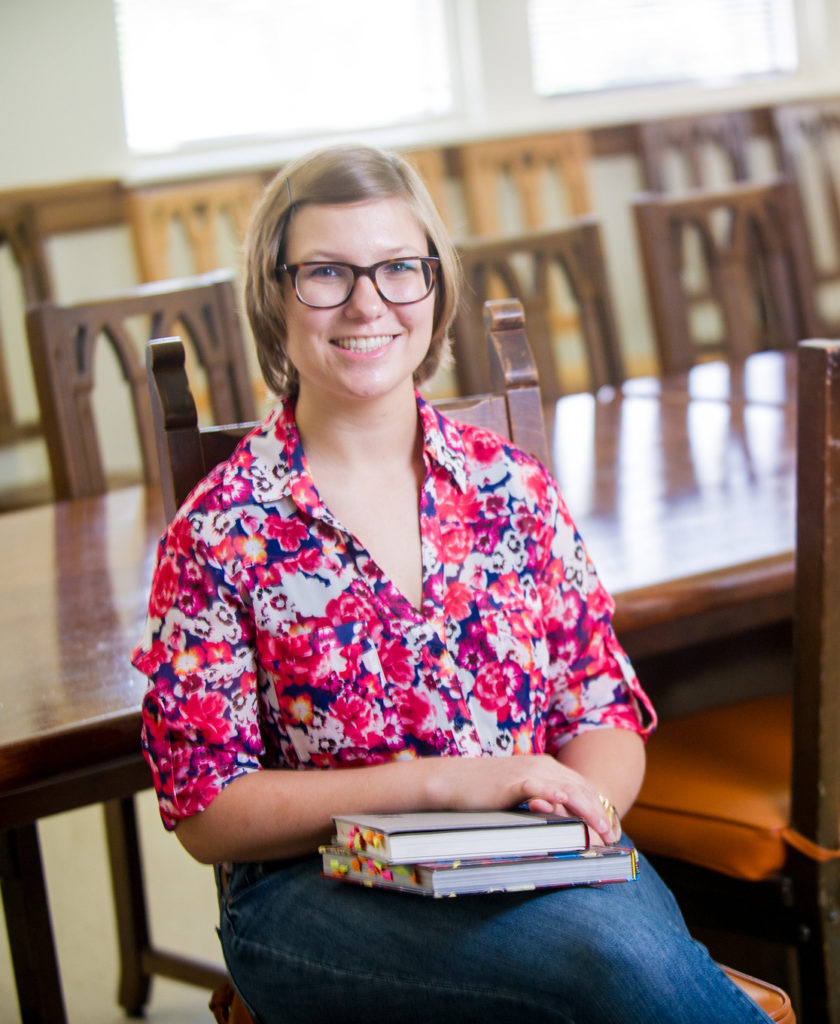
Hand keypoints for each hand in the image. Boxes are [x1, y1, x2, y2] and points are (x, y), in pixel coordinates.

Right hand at [424, 754, 620, 844]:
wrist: (450, 782)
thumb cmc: (480, 794)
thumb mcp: (518, 798)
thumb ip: (539, 805)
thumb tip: (560, 827)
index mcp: (544, 766)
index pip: (582, 788)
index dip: (599, 809)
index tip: (611, 831)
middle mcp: (543, 764)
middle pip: (583, 789)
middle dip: (601, 814)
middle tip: (613, 838)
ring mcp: (530, 770)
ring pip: (571, 791)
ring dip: (591, 813)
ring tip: (603, 833)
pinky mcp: (517, 780)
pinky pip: (546, 789)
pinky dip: (563, 801)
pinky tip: (575, 814)